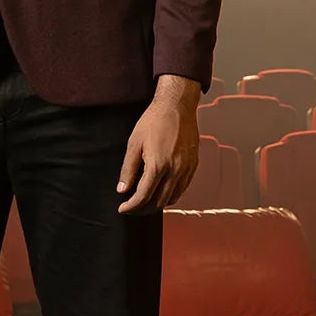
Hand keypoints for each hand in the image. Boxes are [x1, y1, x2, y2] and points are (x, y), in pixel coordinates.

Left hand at [117, 80, 200, 212]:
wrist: (177, 106)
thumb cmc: (153, 121)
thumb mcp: (134, 143)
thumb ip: (128, 169)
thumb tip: (122, 189)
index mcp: (158, 165)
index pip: (143, 196)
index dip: (131, 206)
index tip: (123, 209)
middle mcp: (175, 170)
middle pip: (159, 202)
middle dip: (143, 209)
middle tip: (132, 208)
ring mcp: (186, 168)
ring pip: (173, 198)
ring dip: (158, 204)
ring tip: (145, 201)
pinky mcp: (193, 165)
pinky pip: (183, 188)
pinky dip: (171, 194)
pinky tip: (161, 190)